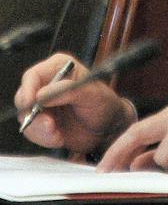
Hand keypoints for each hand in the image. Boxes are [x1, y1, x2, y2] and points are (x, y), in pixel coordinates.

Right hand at [14, 53, 132, 152]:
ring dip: (39, 130)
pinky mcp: (40, 120)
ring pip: (24, 117)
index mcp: (59, 67)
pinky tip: (58, 138)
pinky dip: (42, 138)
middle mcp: (46, 83)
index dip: (28, 89)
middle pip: (23, 98)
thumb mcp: (92, 95)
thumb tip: (41, 95)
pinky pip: (30, 130)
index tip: (30, 104)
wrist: (107, 128)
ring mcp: (41, 103)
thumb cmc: (104, 105)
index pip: (33, 75)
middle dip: (34, 116)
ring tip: (58, 135)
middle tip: (50, 126)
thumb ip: (69, 91)